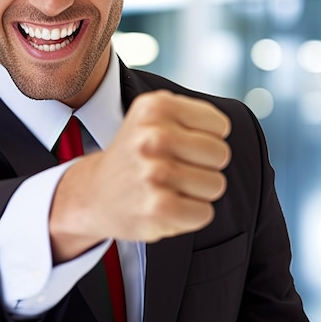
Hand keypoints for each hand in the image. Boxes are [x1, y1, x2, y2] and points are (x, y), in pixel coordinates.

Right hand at [49, 90, 230, 261]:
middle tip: (175, 168)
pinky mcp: (157, 207)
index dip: (205, 138)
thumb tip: (226, 129)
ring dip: (196, 191)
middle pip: (221, 155)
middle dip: (204, 165)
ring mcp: (154, 172)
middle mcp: (153, 135)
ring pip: (216, 185)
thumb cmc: (137, 153)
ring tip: (168, 187)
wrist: (94, 193)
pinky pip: (204, 213)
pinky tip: (165, 206)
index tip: (179, 143)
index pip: (219, 126)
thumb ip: (194, 114)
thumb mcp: (154, 117)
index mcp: (155, 106)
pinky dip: (190, 215)